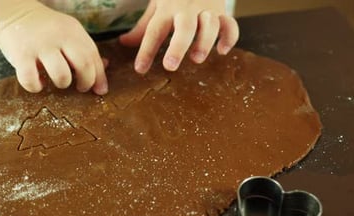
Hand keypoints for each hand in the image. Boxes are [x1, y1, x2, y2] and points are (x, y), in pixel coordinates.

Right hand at [0, 3, 107, 94]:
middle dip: (86, 82)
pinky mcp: (21, 56)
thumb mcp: (68, 32)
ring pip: (62, 76)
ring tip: (57, 81)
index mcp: (73, 31)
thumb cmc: (45, 29)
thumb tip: (106, 66)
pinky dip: (36, 87)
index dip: (100, 77)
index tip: (100, 90)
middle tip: (80, 87)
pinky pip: (32, 81)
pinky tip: (38, 82)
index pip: (94, 57)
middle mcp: (59, 37)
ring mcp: (39, 46)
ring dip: (62, 84)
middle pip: (83, 65)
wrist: (12, 13)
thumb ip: (85, 49)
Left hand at [119, 0, 238, 73]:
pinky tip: (222, 51)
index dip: (146, 50)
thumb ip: (143, 27)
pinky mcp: (223, 12)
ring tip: (196, 59)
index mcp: (167, 9)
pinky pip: (230, 24)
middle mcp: (187, 10)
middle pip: (184, 28)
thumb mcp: (156, 7)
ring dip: (204, 42)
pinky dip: (229, 37)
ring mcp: (207, 10)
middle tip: (170, 66)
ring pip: (209, 25)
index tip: (140, 69)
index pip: (154, 31)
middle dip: (177, 47)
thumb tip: (123, 43)